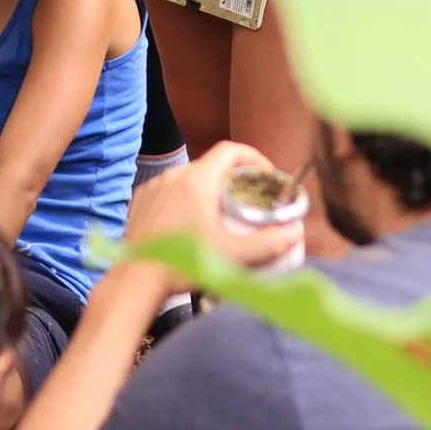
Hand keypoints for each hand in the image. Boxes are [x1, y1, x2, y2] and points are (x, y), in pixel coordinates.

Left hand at [123, 141, 304, 279]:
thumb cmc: (184, 265)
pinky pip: (169, 190)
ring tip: (220, 213)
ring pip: (189, 178)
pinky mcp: (141, 201)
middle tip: (247, 198)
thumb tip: (293, 234)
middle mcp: (174, 177)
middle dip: (232, 177)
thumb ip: (268, 244)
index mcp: (197, 181)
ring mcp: (154, 187)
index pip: (230, 150)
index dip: (252, 156)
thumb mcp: (233, 256)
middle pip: (210, 165)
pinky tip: (191, 222)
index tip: (264, 173)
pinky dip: (184, 198)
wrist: (137, 279)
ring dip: (207, 189)